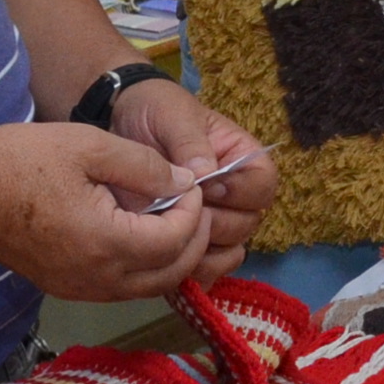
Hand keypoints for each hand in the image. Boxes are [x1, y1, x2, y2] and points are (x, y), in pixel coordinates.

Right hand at [0, 121, 216, 301]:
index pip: (176, 242)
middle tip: (192, 203)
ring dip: (170, 257)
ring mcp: (79, 289)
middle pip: (170, 275)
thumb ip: (144, 167)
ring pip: (148, 288)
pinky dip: (143, 266)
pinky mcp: (65, 288)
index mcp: (105, 243)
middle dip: (192, 240)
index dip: (193, 212)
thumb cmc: (20, 159)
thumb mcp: (89, 146)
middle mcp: (96, 280)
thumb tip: (184, 183)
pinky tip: (140, 233)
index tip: (190, 183)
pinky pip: (121, 288)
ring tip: (171, 216)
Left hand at [108, 77, 278, 276]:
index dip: (239, 191)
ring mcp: (214, 221)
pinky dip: (190, 271)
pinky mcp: (190, 242)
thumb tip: (206, 173)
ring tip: (168, 234)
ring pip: (230, 252)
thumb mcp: (172, 114)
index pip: (263, 184)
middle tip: (180, 210)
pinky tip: (164, 257)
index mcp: (242, 158)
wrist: (119, 125)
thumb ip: (190, 141)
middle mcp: (235, 194)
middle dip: (215, 222)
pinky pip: (206, 270)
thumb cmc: (155, 112)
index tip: (206, 186)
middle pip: (249, 224)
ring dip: (202, 250)